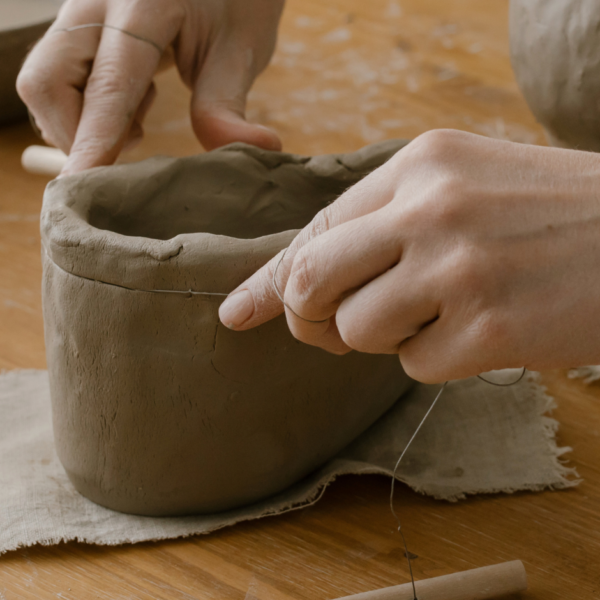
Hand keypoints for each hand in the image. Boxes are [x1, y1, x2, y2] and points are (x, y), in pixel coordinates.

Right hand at [17, 0, 283, 174]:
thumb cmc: (235, 3)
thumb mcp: (242, 50)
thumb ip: (228, 103)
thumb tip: (257, 149)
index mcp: (143, 6)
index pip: (107, 85)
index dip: (93, 142)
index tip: (82, 186)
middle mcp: (96, 5)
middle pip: (46, 82)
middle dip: (77, 134)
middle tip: (133, 143)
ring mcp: (80, 13)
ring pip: (43, 82)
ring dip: (80, 122)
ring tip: (136, 118)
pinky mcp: (79, 27)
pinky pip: (55, 77)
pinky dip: (82, 109)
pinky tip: (127, 102)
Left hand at [218, 130, 599, 381]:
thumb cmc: (543, 216)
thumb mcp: (459, 190)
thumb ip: (379, 228)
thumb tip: (299, 284)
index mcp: (418, 164)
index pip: (316, 230)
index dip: (271, 280)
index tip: (237, 312)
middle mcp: (431, 207)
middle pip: (310, 282)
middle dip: (308, 318)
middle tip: (334, 329)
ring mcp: (460, 266)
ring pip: (356, 331)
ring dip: (383, 338)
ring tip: (436, 316)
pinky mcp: (490, 327)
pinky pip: (415, 364)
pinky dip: (435, 357)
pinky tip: (481, 330)